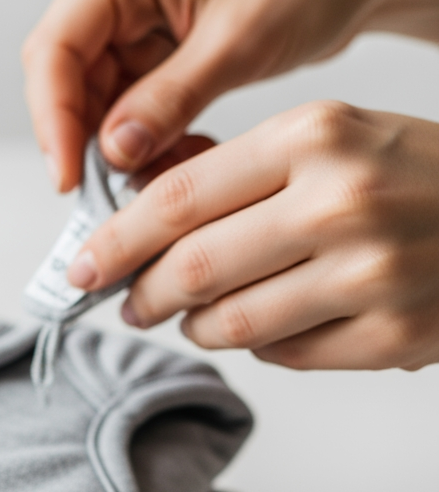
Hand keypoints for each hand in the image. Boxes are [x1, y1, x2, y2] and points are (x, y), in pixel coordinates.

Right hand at [22, 0, 438, 191]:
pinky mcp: (158, 51)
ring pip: (99, 105)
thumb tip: (113, 152)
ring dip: (125, 151)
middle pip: (68, 83)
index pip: (54, 51)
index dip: (53, 122)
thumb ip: (168, 100)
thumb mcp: (236, 43)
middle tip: (118, 197)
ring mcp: (135, 23)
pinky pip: (133, 110)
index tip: (70, 180)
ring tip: (169, 179)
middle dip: (89, 144)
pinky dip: (152, 144)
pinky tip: (186, 160)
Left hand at [66, 102, 438, 370]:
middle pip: (193, 267)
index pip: (179, 196)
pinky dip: (258, 347)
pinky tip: (264, 326)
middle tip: (125, 302)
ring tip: (190, 319)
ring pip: (232, 323)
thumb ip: (243, 170)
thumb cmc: (415, 173)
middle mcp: (339, 202)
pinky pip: (286, 355)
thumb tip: (141, 210)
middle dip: (141, 293)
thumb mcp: (336, 136)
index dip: (117, 237)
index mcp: (315, 135)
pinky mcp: (393, 336)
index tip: (85, 260)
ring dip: (195, 327)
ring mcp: (370, 275)